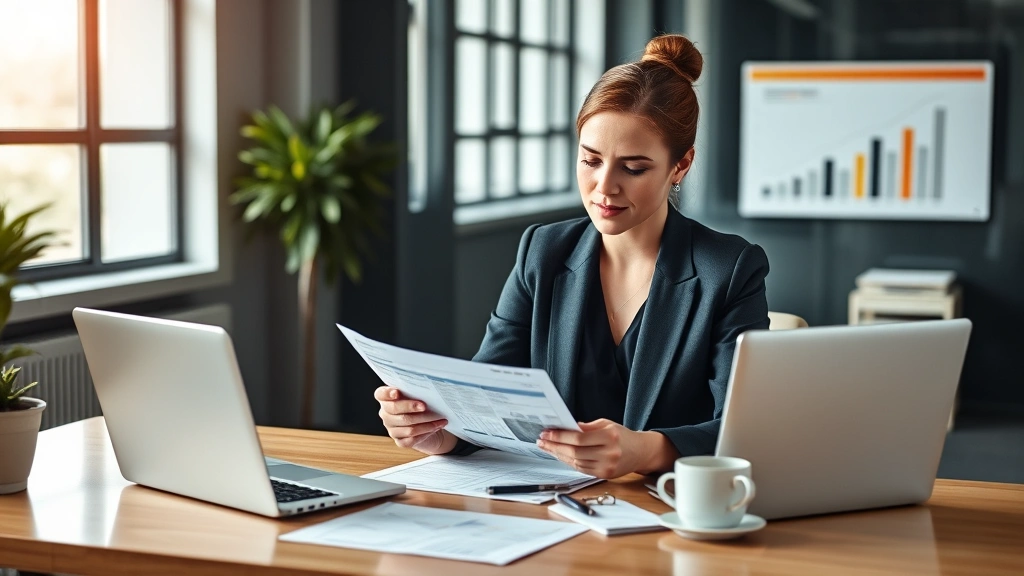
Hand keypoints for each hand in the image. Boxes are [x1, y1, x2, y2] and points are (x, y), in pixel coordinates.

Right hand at [374, 386, 455, 453]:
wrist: (429, 427)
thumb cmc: (422, 407)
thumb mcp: (418, 397)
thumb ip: (416, 392)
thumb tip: (426, 389)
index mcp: (387, 400)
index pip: (381, 394)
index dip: (387, 393)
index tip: (397, 392)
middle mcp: (386, 414)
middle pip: (394, 409)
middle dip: (410, 406)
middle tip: (424, 406)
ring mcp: (392, 429)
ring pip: (406, 425)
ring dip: (426, 422)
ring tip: (439, 418)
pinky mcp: (400, 441)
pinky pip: (412, 438)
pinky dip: (426, 432)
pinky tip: (436, 427)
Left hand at [536, 419, 676, 478]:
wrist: (640, 452)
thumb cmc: (621, 435)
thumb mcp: (606, 424)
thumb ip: (586, 427)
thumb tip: (565, 427)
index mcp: (610, 437)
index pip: (579, 438)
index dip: (560, 436)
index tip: (546, 433)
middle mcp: (609, 453)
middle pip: (575, 452)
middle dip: (555, 446)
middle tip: (542, 441)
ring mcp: (607, 466)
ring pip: (576, 462)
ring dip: (559, 455)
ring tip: (548, 448)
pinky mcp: (605, 475)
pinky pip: (581, 469)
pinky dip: (569, 462)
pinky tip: (560, 455)